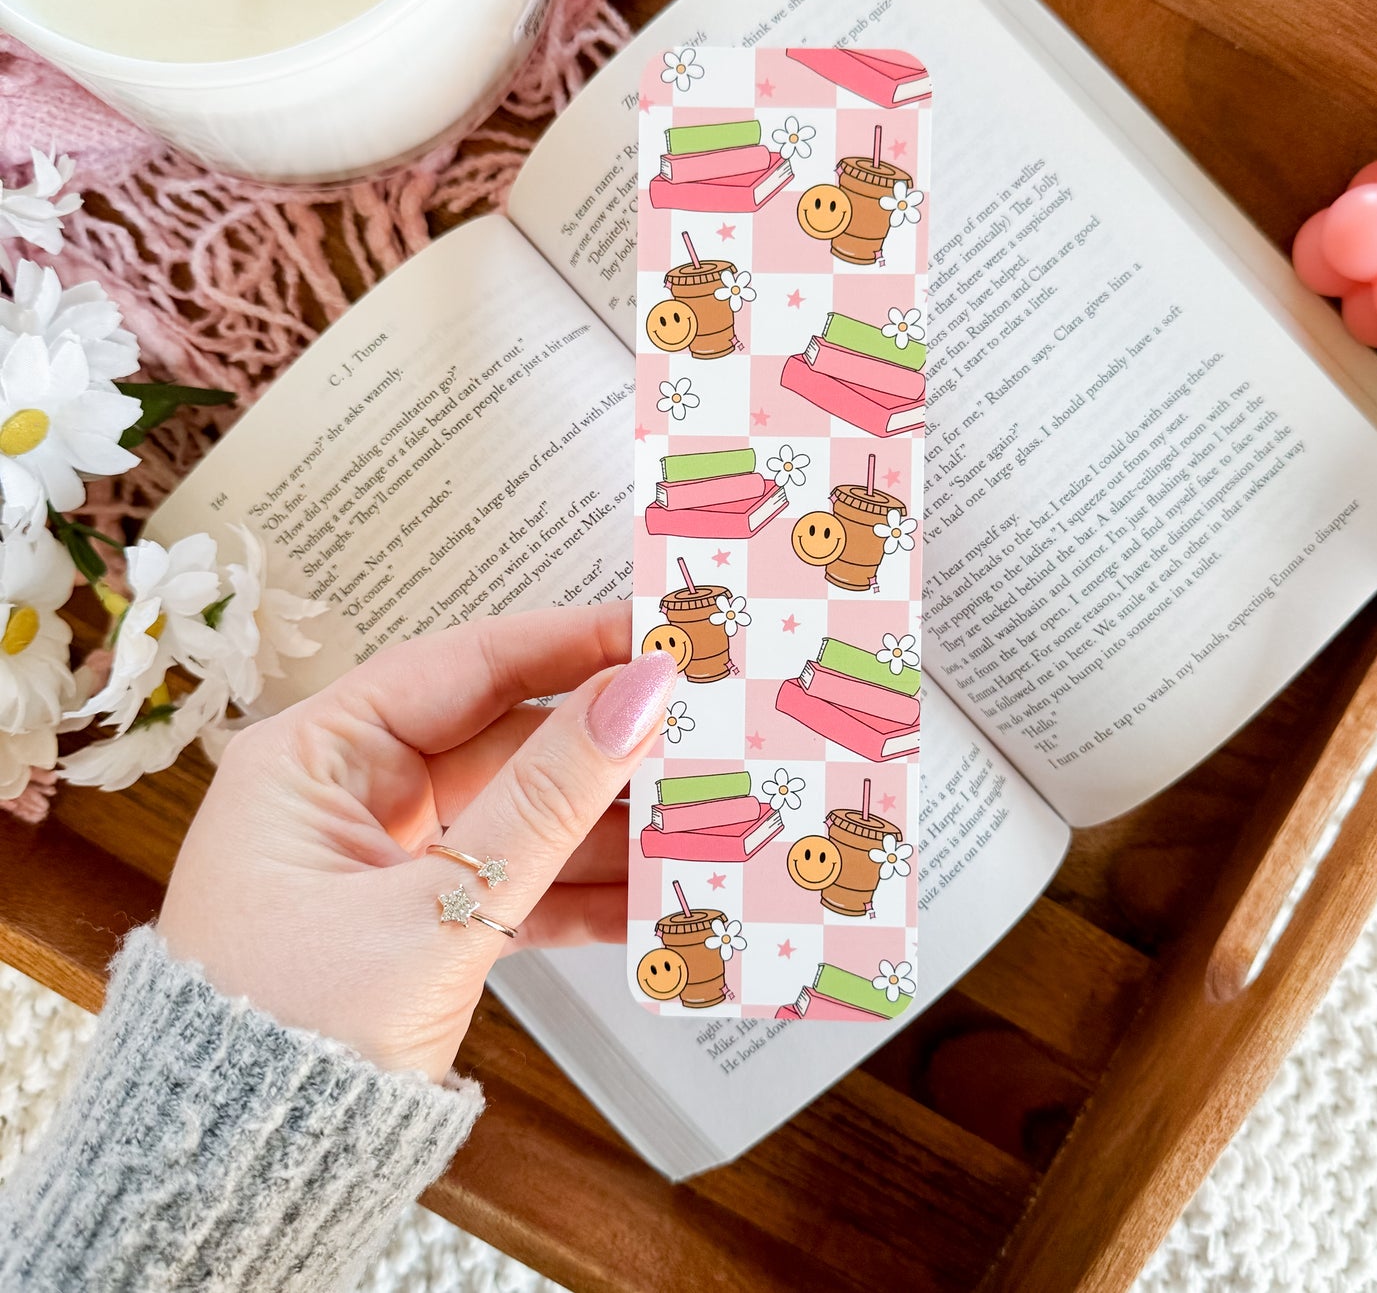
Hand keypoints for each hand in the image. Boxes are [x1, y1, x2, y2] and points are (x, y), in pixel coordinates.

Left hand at [157, 602, 676, 1081]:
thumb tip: (636, 696)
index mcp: (315, 757)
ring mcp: (391, 860)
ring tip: (699, 819)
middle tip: (702, 732)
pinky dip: (579, 894)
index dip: (563, 644)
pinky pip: (516, 884)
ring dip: (607, 830)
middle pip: (506, 743)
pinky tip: (654, 898)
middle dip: (604, 750)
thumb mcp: (437, 908)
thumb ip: (545, 801)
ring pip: (523, 817)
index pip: (460, 667)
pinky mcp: (422, 920)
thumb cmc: (292, 1032)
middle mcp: (351, 794)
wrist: (240, 1180)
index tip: (652, 630)